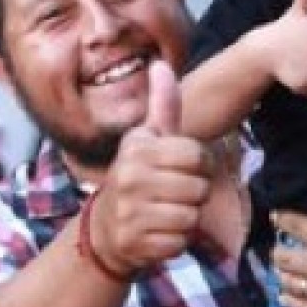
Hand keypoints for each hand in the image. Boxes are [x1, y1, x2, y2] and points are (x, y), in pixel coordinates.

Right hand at [90, 60, 212, 274]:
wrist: (105, 228)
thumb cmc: (138, 176)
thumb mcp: (148, 139)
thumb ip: (162, 105)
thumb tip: (161, 63)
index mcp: (138, 148)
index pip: (197, 156)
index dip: (200, 165)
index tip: (184, 169)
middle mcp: (130, 177)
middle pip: (199, 188)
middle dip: (195, 194)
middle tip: (175, 194)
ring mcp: (131, 212)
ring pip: (191, 217)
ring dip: (187, 219)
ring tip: (168, 212)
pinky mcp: (136, 243)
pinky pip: (181, 243)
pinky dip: (177, 242)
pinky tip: (160, 232)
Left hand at [270, 180, 306, 306]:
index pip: (293, 225)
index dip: (281, 219)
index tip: (276, 217)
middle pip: (285, 257)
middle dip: (278, 249)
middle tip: (279, 247)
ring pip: (291, 283)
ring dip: (282, 274)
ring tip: (281, 270)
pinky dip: (291, 301)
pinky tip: (286, 296)